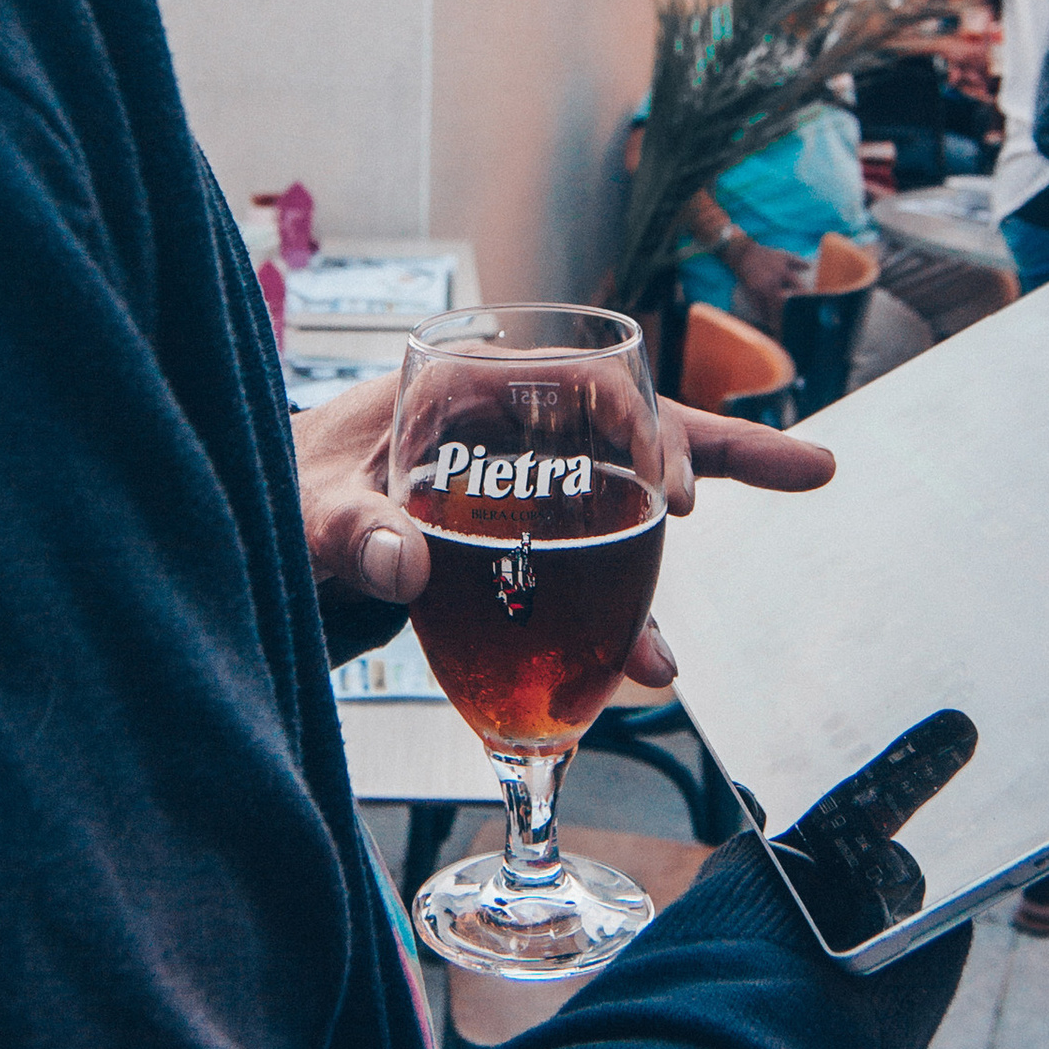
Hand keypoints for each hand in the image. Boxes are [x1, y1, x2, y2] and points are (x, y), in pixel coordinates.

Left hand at [293, 369, 836, 688]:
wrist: (276, 525)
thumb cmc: (293, 489)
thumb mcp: (313, 509)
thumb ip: (353, 535)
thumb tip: (402, 565)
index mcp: (470, 386)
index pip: (583, 379)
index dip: (641, 425)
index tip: (669, 495)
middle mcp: (515, 425)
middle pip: (635, 424)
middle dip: (712, 452)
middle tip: (772, 481)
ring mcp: (525, 482)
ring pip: (626, 495)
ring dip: (674, 553)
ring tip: (711, 609)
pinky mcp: (521, 538)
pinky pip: (589, 564)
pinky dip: (622, 615)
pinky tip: (648, 669)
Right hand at [732, 241, 814, 325]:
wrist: (743, 253)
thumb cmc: (765, 255)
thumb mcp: (782, 256)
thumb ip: (796, 261)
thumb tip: (810, 266)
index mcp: (784, 272)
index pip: (799, 288)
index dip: (805, 300)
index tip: (810, 309)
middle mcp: (774, 281)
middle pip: (786, 303)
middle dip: (791, 315)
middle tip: (797, 326)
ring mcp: (762, 287)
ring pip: (773, 308)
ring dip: (778, 320)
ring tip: (782, 331)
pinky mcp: (752, 292)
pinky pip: (760, 308)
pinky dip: (765, 317)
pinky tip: (769, 325)